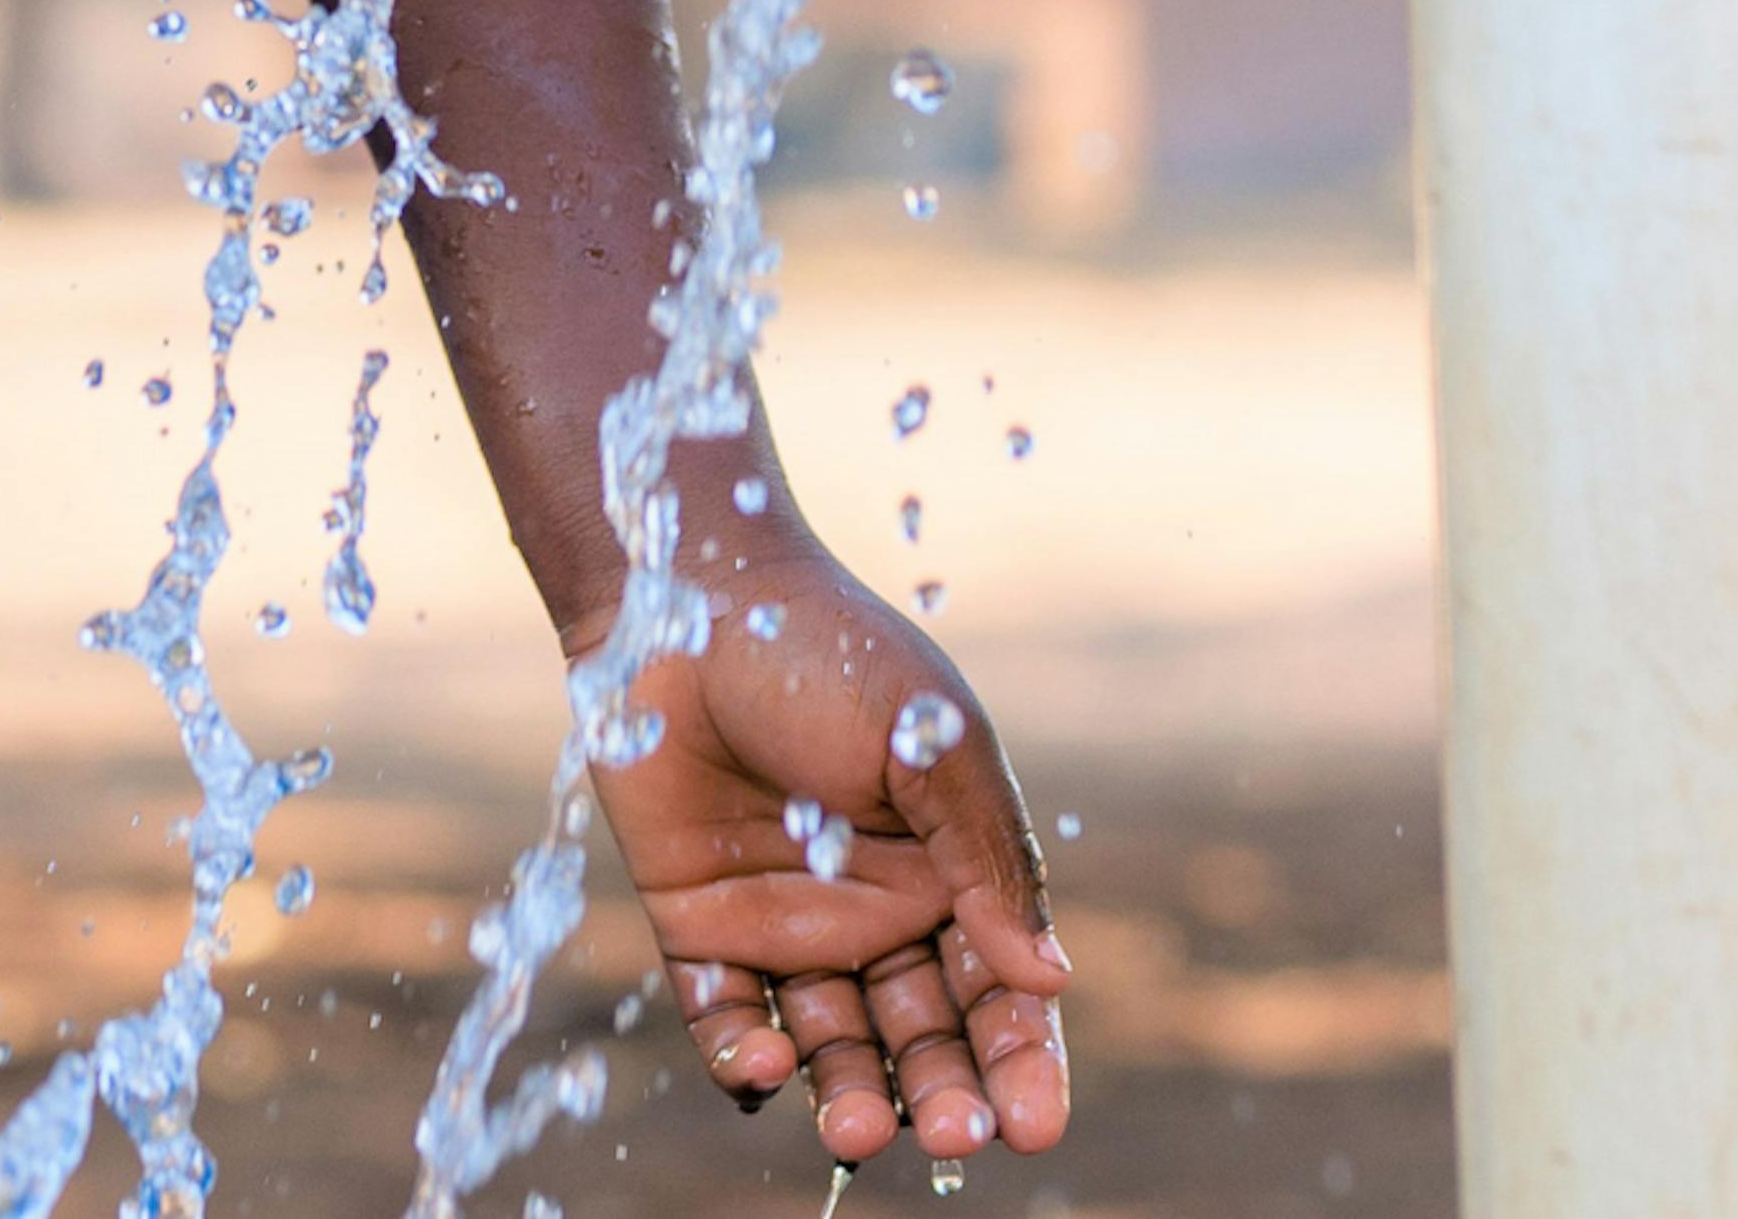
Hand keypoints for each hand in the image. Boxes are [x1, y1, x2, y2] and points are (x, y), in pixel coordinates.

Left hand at [584, 521, 1075, 1167]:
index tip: (1033, 1124)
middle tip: (949, 1138)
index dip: (1021, 1061)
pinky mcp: (700, 929)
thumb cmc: (829, 654)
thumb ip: (988, 859)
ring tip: (857, 1134)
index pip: (1000, 992)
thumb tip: (1051, 978)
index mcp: (950, 873)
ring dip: (850, 1097)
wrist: (687, 599)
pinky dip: (743, 1058)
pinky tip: (764, 1072)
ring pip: (833, 1046)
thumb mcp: (928, 742)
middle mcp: (877, 914)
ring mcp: (788, 926)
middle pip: (924, 1036)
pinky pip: (725, 1019)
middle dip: (943, 1094)